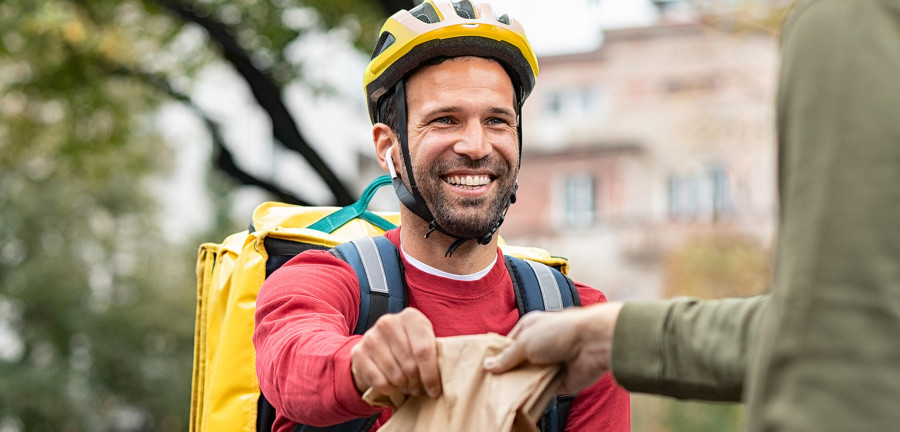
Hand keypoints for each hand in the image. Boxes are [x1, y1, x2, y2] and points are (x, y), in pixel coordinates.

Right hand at [350, 307, 441, 398]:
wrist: (376, 347)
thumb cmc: (409, 346)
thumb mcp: (424, 342)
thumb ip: (435, 352)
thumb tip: (451, 373)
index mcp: (411, 317)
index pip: (424, 350)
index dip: (431, 375)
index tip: (434, 391)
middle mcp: (389, 322)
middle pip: (410, 365)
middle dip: (417, 383)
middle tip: (420, 390)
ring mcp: (371, 336)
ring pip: (395, 375)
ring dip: (404, 387)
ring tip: (408, 387)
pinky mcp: (358, 352)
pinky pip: (379, 381)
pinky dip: (389, 389)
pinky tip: (393, 386)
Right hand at [483, 302, 622, 393]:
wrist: (594, 344)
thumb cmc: (561, 332)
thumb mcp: (525, 341)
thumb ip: (507, 356)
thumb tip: (488, 365)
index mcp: (530, 328)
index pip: (508, 343)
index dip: (497, 356)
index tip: (483, 369)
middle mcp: (540, 345)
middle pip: (518, 362)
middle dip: (507, 373)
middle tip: (489, 386)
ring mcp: (550, 363)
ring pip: (529, 378)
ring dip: (520, 386)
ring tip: (502, 396)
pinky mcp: (560, 381)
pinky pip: (543, 391)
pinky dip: (535, 396)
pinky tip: (521, 402)